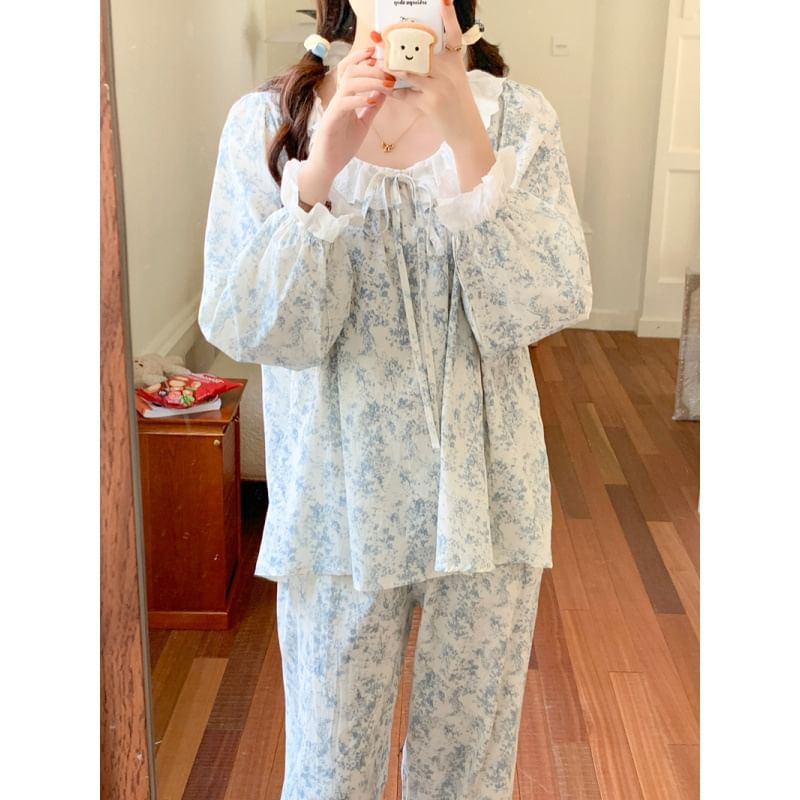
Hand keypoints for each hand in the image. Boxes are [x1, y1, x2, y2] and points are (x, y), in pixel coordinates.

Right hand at [305, 44, 395, 181]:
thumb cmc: (342, 145)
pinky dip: (359, 99)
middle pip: (350, 70)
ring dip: (369, 80)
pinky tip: (372, 100)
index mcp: (344, 98)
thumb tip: (384, 91)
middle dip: (371, 67)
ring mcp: (333, 108)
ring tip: (386, 84)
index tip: (377, 52)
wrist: (328, 165)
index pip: (349, 69)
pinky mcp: (331, 121)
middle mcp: (337, 99)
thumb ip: (371, 107)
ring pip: (348, 83)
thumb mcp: (363, 122)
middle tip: (389, 71)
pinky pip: (344, 103)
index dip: (361, 58)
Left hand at [376, 0, 488, 151]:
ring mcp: (441, 87)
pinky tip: (381, 88)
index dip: (449, 17)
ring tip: (376, 63)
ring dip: (390, 68)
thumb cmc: (456, 105)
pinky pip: (406, 95)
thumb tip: (409, 60)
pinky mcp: (432, 104)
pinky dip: (393, 92)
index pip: (454, 35)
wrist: (465, 131)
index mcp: (455, 63)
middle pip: (421, 51)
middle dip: (399, 44)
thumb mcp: (453, 82)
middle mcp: (450, 72)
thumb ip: (436, 69)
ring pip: (410, 72)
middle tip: (378, 35)